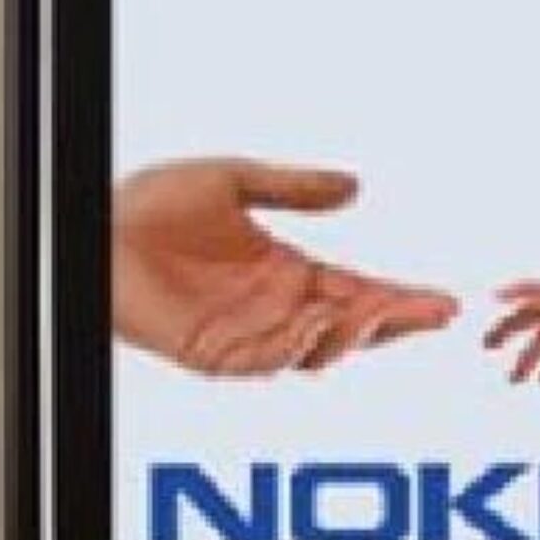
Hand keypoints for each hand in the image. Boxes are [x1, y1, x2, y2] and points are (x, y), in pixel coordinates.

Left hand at [112, 157, 458, 374]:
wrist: (96, 232)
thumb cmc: (150, 205)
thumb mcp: (234, 179)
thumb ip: (295, 187)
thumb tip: (357, 188)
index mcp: (287, 272)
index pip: (359, 292)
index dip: (401, 299)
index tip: (443, 301)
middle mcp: (275, 310)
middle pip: (352, 328)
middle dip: (396, 323)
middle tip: (435, 315)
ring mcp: (249, 337)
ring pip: (318, 350)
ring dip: (352, 334)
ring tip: (377, 308)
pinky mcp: (217, 356)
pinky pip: (270, 360)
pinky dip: (300, 344)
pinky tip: (321, 318)